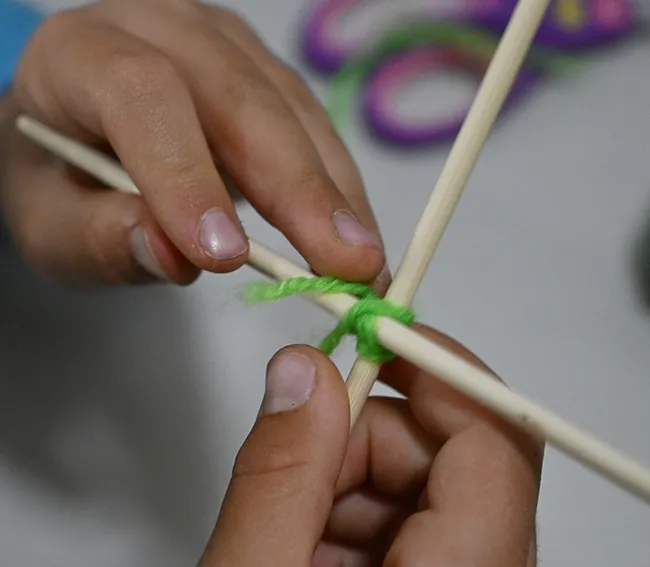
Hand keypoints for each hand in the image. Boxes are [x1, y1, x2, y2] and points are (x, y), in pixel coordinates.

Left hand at [0, 1, 386, 287]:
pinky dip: (339, 186)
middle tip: (346, 263)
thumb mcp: (51, 223)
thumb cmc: (60, 177)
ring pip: (293, 113)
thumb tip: (177, 257)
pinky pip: (314, 126)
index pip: (143, 97)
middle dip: (300, 189)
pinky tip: (356, 233)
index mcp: (80, 55)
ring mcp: (225, 46)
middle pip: (242, 100)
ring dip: (335, 193)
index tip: (228, 255)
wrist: (80, 129)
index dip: (187, 174)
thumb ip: (101, 238)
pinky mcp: (265, 74)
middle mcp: (162, 30)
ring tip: (364, 262)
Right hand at [199, 326, 542, 565]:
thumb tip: (303, 372)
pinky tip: (304, 553)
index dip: (438, 371)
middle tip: (296, 458)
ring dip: (348, 482)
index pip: (497, 443)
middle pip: (451, 458)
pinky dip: (349, 518)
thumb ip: (278, 475)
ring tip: (291, 531)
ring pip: (423, 488)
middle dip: (365, 436)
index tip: (373, 338)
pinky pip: (407, 525)